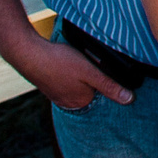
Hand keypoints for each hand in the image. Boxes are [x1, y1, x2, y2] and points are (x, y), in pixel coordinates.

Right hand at [2, 33, 133, 109]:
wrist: (27, 53)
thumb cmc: (58, 62)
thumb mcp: (90, 72)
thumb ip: (110, 86)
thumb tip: (130, 100)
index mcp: (82, 101)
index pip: (102, 89)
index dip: (101, 74)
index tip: (95, 63)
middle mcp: (69, 103)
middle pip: (89, 86)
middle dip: (89, 73)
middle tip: (81, 59)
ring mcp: (57, 95)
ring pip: (76, 82)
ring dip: (77, 71)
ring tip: (71, 59)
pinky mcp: (48, 86)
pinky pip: (64, 79)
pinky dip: (65, 71)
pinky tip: (62, 61)